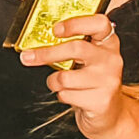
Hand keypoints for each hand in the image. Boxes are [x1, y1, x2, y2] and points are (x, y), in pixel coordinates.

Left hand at [18, 13, 127, 137]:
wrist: (110, 115)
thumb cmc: (93, 83)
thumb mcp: (90, 59)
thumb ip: (74, 46)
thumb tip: (39, 41)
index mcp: (108, 43)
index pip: (99, 23)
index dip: (76, 23)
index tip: (55, 29)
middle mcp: (111, 60)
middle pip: (76, 48)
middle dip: (46, 53)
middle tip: (28, 56)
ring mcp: (108, 81)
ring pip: (65, 77)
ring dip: (54, 81)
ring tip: (59, 83)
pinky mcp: (101, 101)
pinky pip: (67, 95)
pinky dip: (62, 96)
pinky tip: (72, 96)